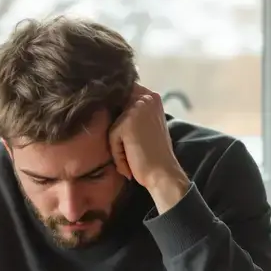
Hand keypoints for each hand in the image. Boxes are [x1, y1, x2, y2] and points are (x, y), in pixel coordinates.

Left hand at [109, 84, 189, 212]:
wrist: (162, 174)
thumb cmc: (153, 155)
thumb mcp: (147, 126)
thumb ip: (133, 115)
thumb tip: (108, 109)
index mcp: (152, 97)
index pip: (124, 96)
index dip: (120, 114)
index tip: (128, 134)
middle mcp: (146, 98)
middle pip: (114, 110)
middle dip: (119, 131)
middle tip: (135, 147)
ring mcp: (137, 108)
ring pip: (113, 125)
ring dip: (118, 143)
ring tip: (132, 155)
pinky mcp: (128, 122)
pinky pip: (112, 136)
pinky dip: (118, 152)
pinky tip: (130, 159)